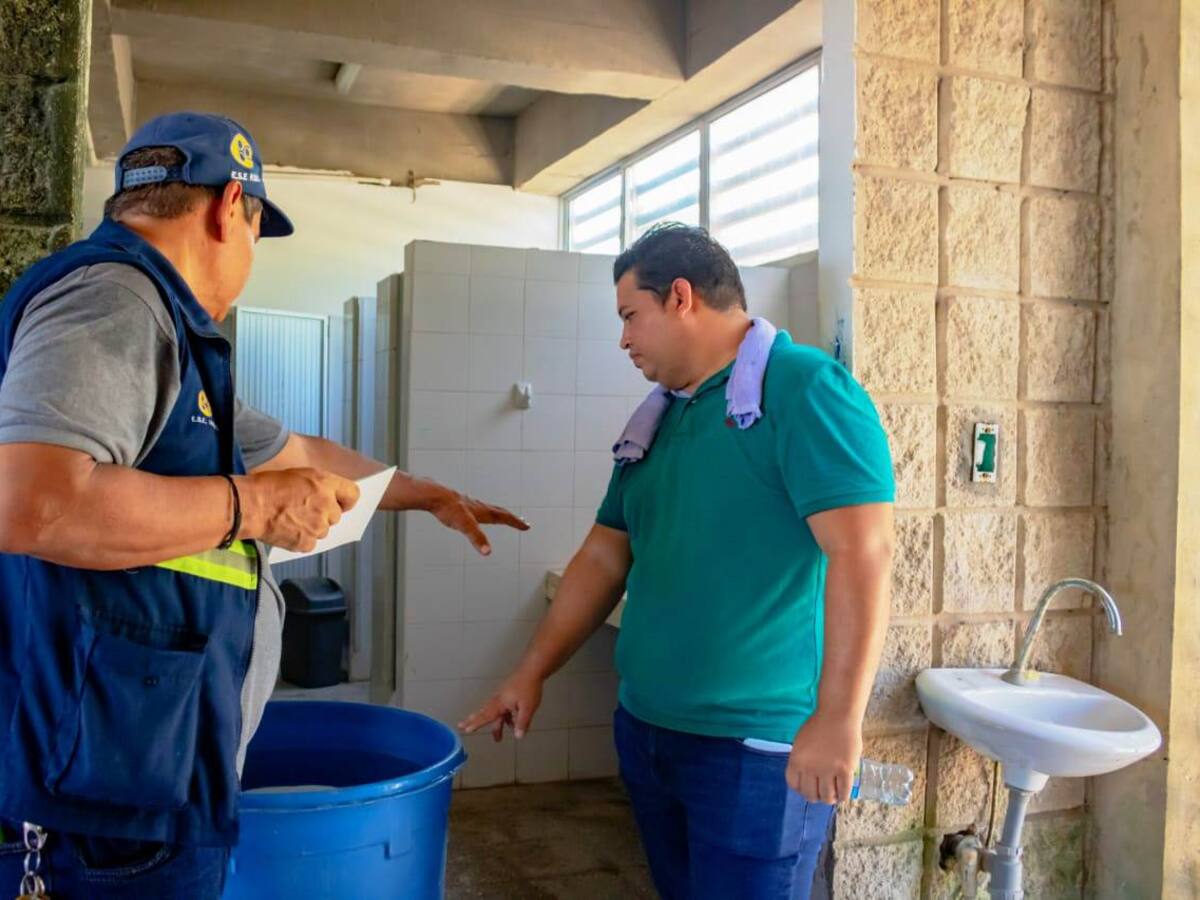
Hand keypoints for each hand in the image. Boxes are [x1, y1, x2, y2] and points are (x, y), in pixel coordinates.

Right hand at [239, 468, 359, 551]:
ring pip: (323, 530)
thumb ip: (320, 486)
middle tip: (303, 510)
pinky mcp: (307, 543)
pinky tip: (287, 530)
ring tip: (291, 519)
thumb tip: (330, 497)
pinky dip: (301, 539)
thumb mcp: (299, 474)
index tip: (340, 504)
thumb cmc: (268, 486)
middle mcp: (327, 505)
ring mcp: (318, 526)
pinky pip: (310, 543)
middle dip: (323, 514)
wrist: (249, 506)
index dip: (346, 500)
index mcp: (326, 484)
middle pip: (336, 516)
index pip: (353, 494)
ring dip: (312, 528)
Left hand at [428, 487, 528, 555]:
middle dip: (512, 519)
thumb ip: (477, 539)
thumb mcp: (465, 526)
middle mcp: (479, 507)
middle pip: (500, 512)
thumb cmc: (449, 509)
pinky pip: (477, 508)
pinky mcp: (461, 504)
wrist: (434, 496)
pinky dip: (483, 512)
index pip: (504, 517)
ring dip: (499, 514)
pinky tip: (476, 514)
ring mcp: (470, 504)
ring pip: (489, 509)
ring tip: (502, 517)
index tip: (527, 526)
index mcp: (483, 511)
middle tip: (522, 522)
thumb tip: (488, 552)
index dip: (516, 522)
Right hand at [458, 670, 542, 740]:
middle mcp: (498, 700)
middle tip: (462, 726)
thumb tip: (518, 737)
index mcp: (500, 704)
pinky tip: (513, 723)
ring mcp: (503, 696)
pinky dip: (506, 718)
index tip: (466, 729)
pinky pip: (503, 709)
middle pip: (484, 713)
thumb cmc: (529, 688)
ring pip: (495, 712)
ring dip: (495, 724)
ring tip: (497, 737)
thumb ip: (522, 723)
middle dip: (474, 721)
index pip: (486, 716)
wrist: (532, 670)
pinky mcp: (508, 694)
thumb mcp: (527, 708)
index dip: (476, 724)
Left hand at [785, 710, 862, 804]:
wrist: (838, 714)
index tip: (808, 789)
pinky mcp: (845, 770)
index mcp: (796, 760)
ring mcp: (828, 770)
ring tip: (833, 794)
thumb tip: (805, 777)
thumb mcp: (801, 742)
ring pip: (827, 797)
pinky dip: (843, 796)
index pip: (794, 785)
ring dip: (830, 798)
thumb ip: (801, 760)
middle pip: (810, 795)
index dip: (801, 790)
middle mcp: (810, 768)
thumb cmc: (819, 725)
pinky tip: (843, 794)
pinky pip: (844, 792)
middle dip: (816, 796)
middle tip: (822, 793)